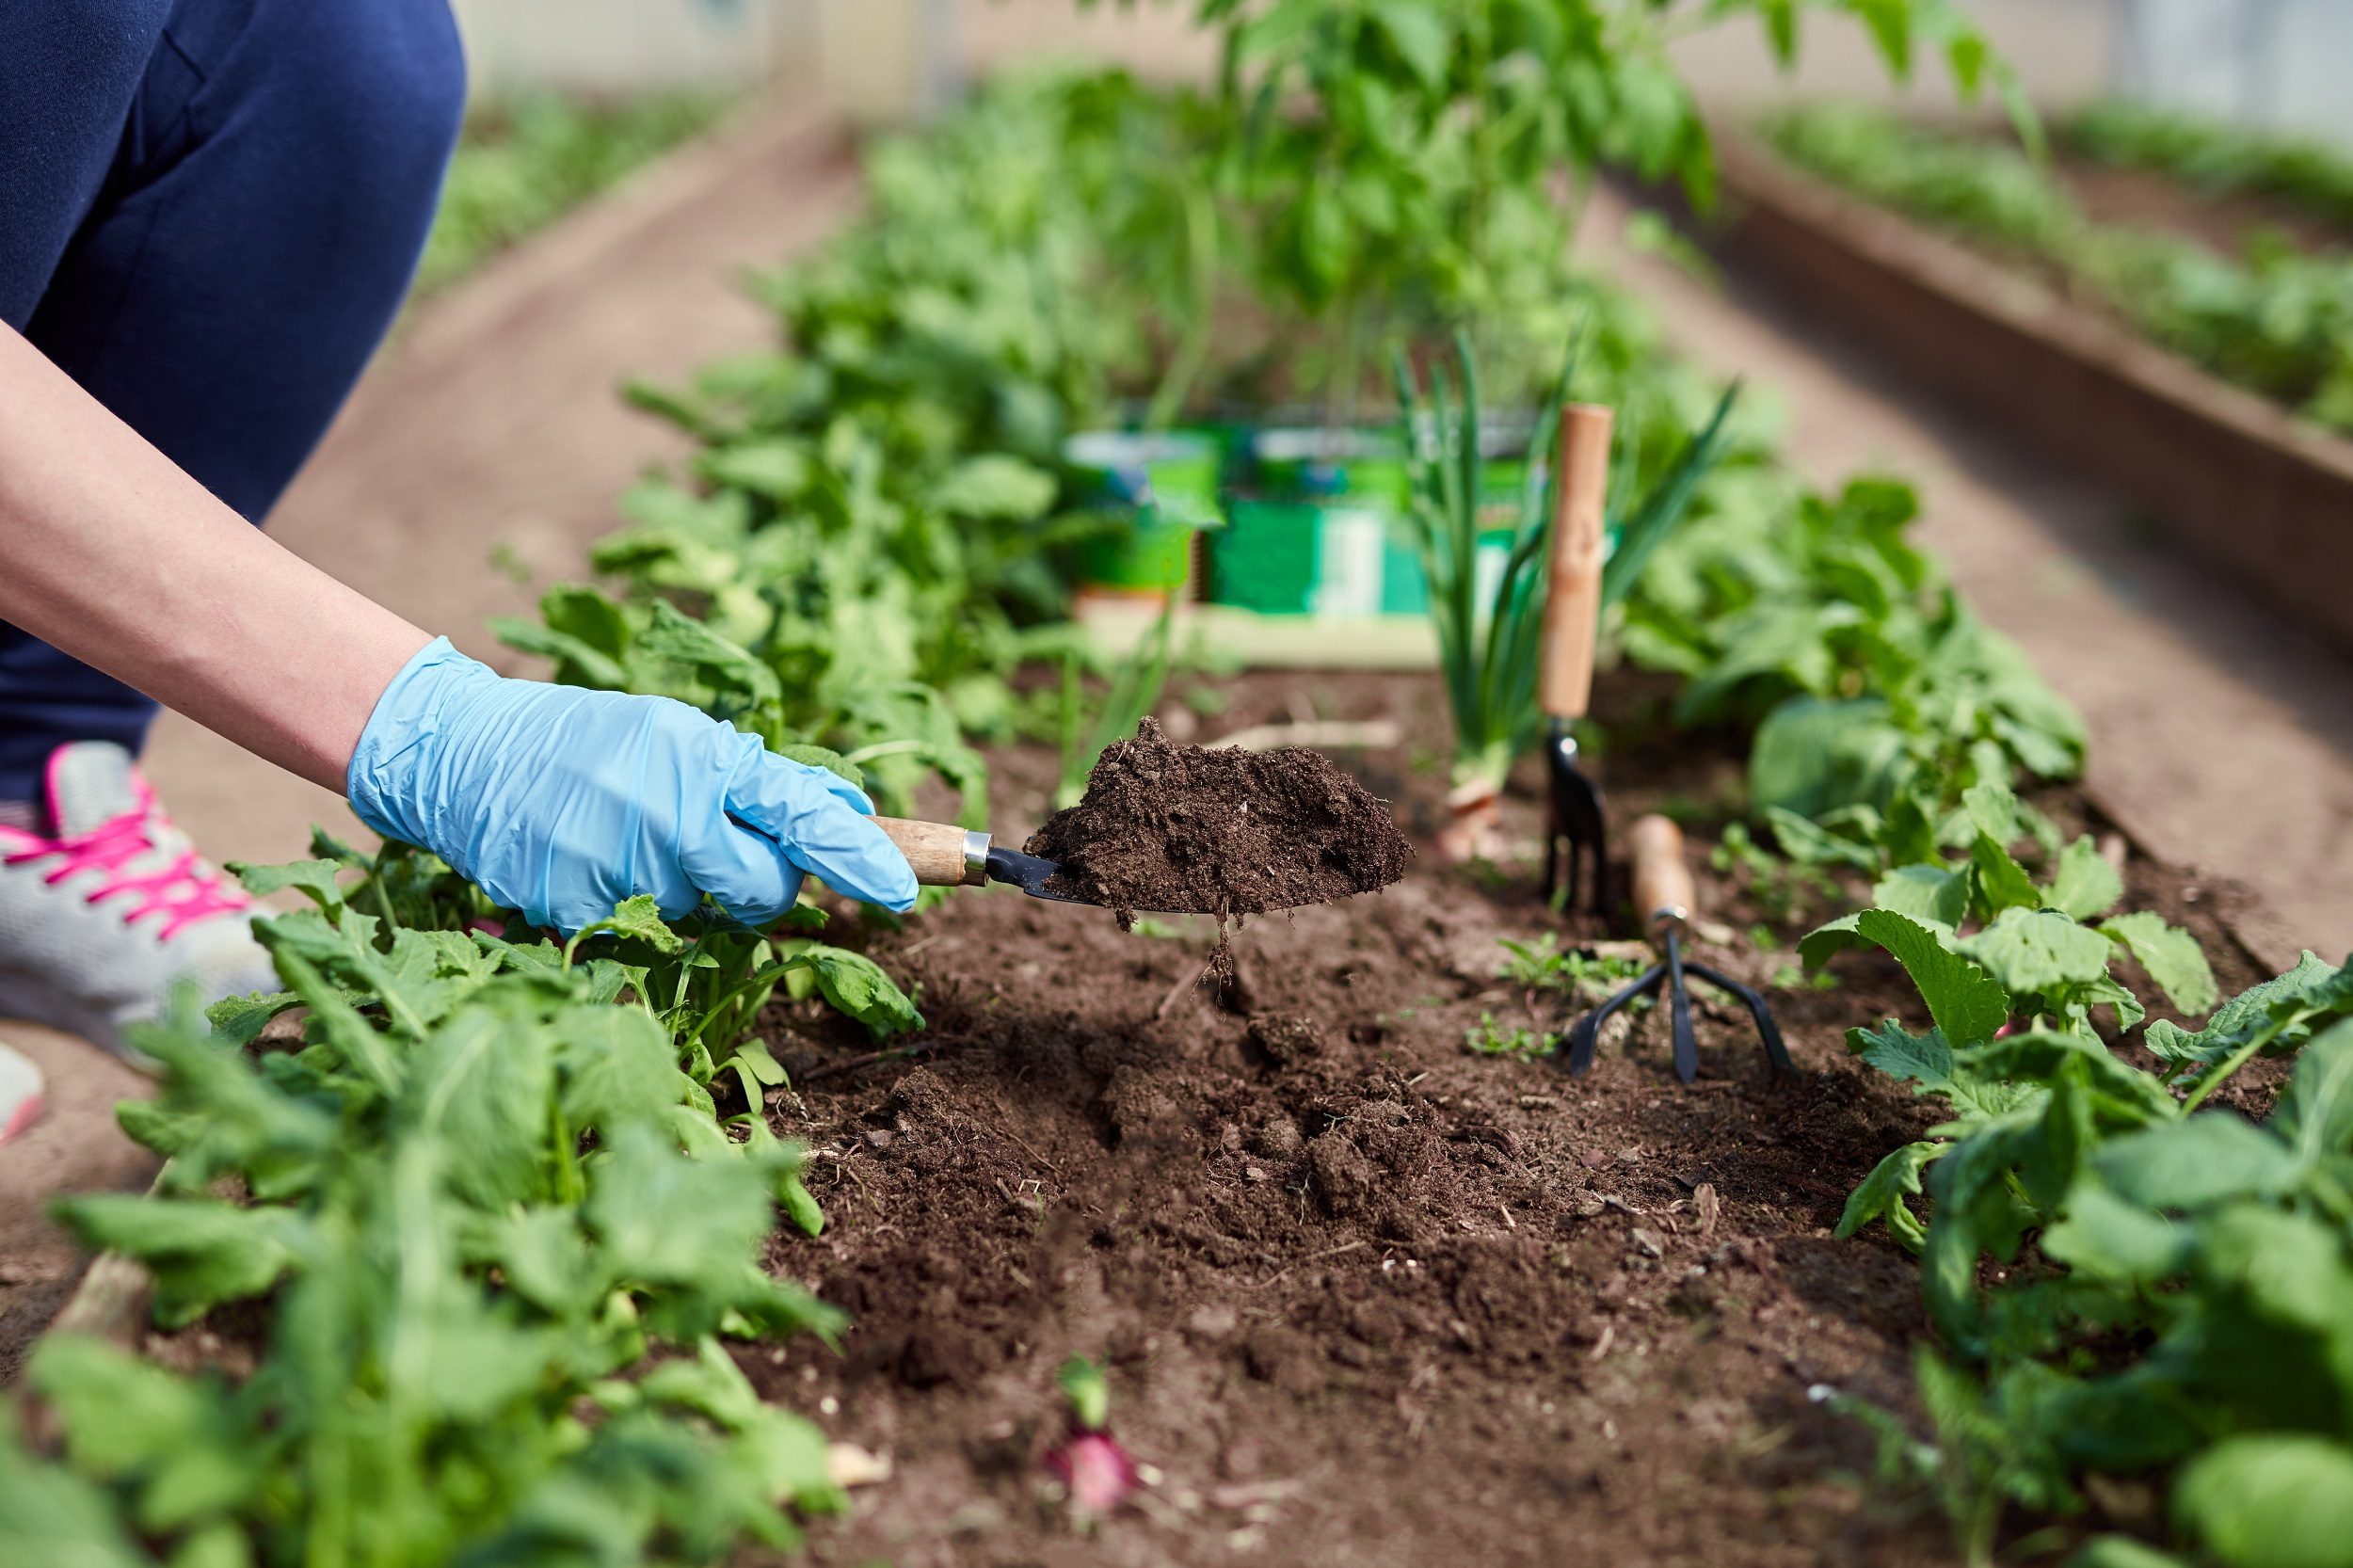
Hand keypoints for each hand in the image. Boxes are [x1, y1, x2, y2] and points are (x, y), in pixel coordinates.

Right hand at [346, 638, 915, 932]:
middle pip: (764, 891)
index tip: (902, 891)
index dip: (857, 856)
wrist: (467, 754)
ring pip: (702, 914)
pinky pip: (645, 933)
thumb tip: (849, 807)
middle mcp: (667, 811)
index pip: (799, 814)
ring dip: (686, 890)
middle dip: (760, 883)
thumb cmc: (590, 741)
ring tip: (630, 837)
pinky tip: (594, 861)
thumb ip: (761, 779)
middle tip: (715, 846)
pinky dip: (633, 907)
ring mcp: (622, 865)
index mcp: (702, 757)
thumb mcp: (680, 737)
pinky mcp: (580, 910)